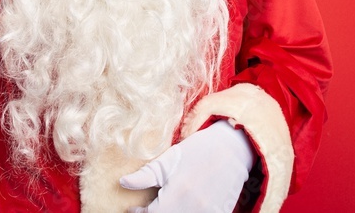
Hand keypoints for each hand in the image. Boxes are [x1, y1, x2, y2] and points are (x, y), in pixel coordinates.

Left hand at [120, 120, 256, 212]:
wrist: (232, 149)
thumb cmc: (197, 151)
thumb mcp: (168, 160)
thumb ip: (145, 175)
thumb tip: (122, 182)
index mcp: (178, 193)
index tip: (135, 209)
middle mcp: (193, 207)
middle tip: (151, 208)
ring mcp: (209, 212)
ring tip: (168, 206)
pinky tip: (183, 206)